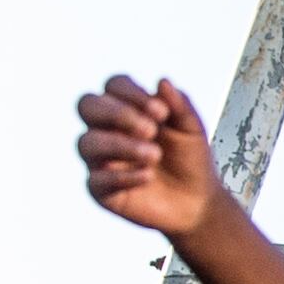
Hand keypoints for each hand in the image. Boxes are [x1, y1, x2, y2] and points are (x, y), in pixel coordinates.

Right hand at [77, 74, 222, 237]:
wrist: (197, 202)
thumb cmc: (191, 160)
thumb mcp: (191, 130)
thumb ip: (179, 105)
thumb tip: (163, 80)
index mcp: (127, 108)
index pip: (113, 85)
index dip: (132, 93)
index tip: (162, 113)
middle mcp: (106, 129)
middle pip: (87, 105)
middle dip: (117, 113)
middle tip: (150, 130)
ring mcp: (99, 159)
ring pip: (86, 142)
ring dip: (120, 145)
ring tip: (154, 155)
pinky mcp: (100, 190)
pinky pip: (96, 180)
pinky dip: (123, 176)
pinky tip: (148, 176)